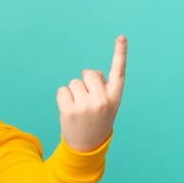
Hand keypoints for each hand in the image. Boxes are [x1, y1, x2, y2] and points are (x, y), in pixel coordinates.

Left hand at [57, 35, 126, 151]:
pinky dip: (63, 98)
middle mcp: (102, 101)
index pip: (118, 72)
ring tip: (79, 108)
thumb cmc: (97, 120)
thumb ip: (102, 86)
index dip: (120, 53)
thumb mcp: (107, 104)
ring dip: (73, 92)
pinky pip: (62, 91)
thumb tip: (87, 71)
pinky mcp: (69, 111)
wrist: (87, 145)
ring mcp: (85, 106)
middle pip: (88, 74)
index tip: (121, 37)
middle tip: (86, 100)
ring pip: (73, 82)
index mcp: (114, 98)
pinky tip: (69, 110)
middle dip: (84, 83)